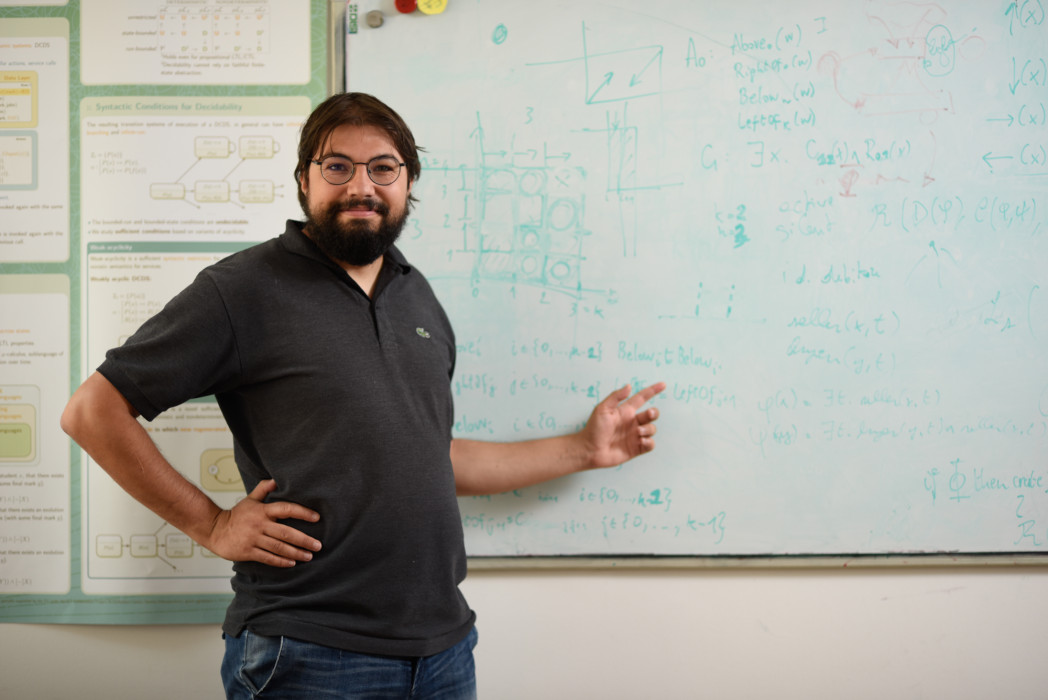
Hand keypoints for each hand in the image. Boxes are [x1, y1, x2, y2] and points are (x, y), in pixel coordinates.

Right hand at [204, 479, 321, 566]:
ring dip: (296, 552)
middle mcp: (259, 524)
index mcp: (262, 510)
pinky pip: (267, 558)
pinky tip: (292, 563)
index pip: (286, 509)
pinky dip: (280, 561)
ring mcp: (253, 538)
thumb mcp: (250, 499)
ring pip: (279, 547)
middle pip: (286, 532)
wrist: (214, 530)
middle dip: (304, 540)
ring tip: (309, 556)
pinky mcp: (248, 551)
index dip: (302, 512)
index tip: (316, 518)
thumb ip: (264, 489)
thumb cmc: (236, 515)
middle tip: (318, 545)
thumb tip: (277, 479)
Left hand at [581, 382, 666, 469]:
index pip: (642, 398)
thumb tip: (629, 386)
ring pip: (652, 429)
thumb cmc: (594, 428)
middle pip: (651, 414)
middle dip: (654, 413)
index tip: (663, 384)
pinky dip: (649, 442)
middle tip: (648, 414)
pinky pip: (650, 444)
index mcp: (625, 411)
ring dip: (649, 429)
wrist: (589, 450)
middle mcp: (632, 422)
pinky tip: (640, 441)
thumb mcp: (602, 409)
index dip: (652, 391)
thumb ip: (616, 397)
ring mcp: (635, 435)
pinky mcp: (636, 448)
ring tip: (638, 432)